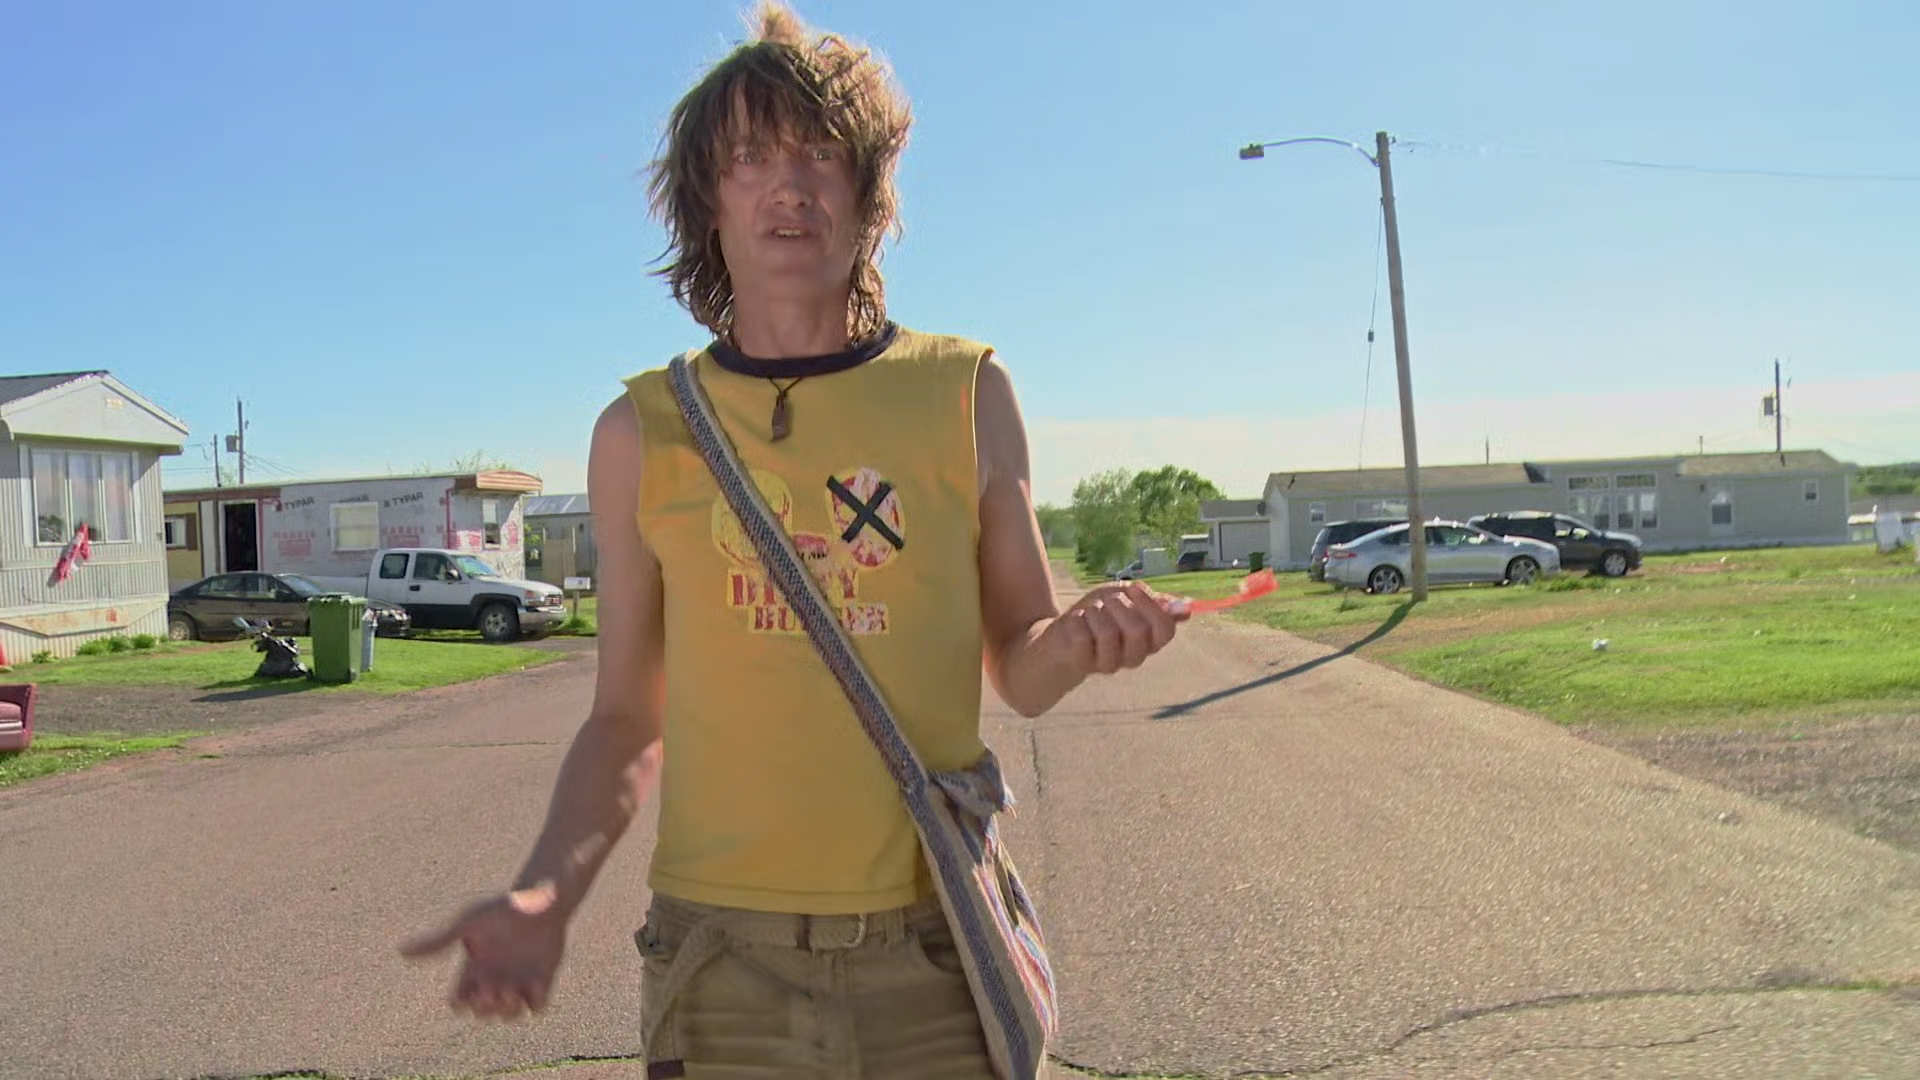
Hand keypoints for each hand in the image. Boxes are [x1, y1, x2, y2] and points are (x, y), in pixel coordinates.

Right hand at [399, 882, 567, 1019]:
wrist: (541, 898)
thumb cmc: (502, 907)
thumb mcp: (466, 924)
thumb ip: (438, 942)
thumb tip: (399, 950)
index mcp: (474, 966)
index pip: (460, 1001)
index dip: (461, 1004)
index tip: (466, 992)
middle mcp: (495, 976)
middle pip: (482, 1012)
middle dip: (483, 1009)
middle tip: (490, 991)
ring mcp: (519, 979)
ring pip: (507, 1014)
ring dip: (506, 1011)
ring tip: (509, 991)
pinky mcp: (542, 978)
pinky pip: (537, 1007)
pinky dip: (534, 1003)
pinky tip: (533, 985)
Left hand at [1041, 581, 1187, 676]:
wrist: (1059, 637)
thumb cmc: (1097, 616)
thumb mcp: (1126, 599)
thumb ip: (1154, 601)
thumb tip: (1187, 607)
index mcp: (1148, 641)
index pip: (1165, 630)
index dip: (1150, 606)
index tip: (1133, 589)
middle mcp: (1133, 657)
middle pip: (1138, 630)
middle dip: (1119, 606)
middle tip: (1106, 603)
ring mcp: (1108, 664)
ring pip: (1108, 631)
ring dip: (1095, 612)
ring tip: (1089, 614)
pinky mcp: (1082, 663)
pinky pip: (1083, 634)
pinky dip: (1078, 619)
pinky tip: (1076, 624)